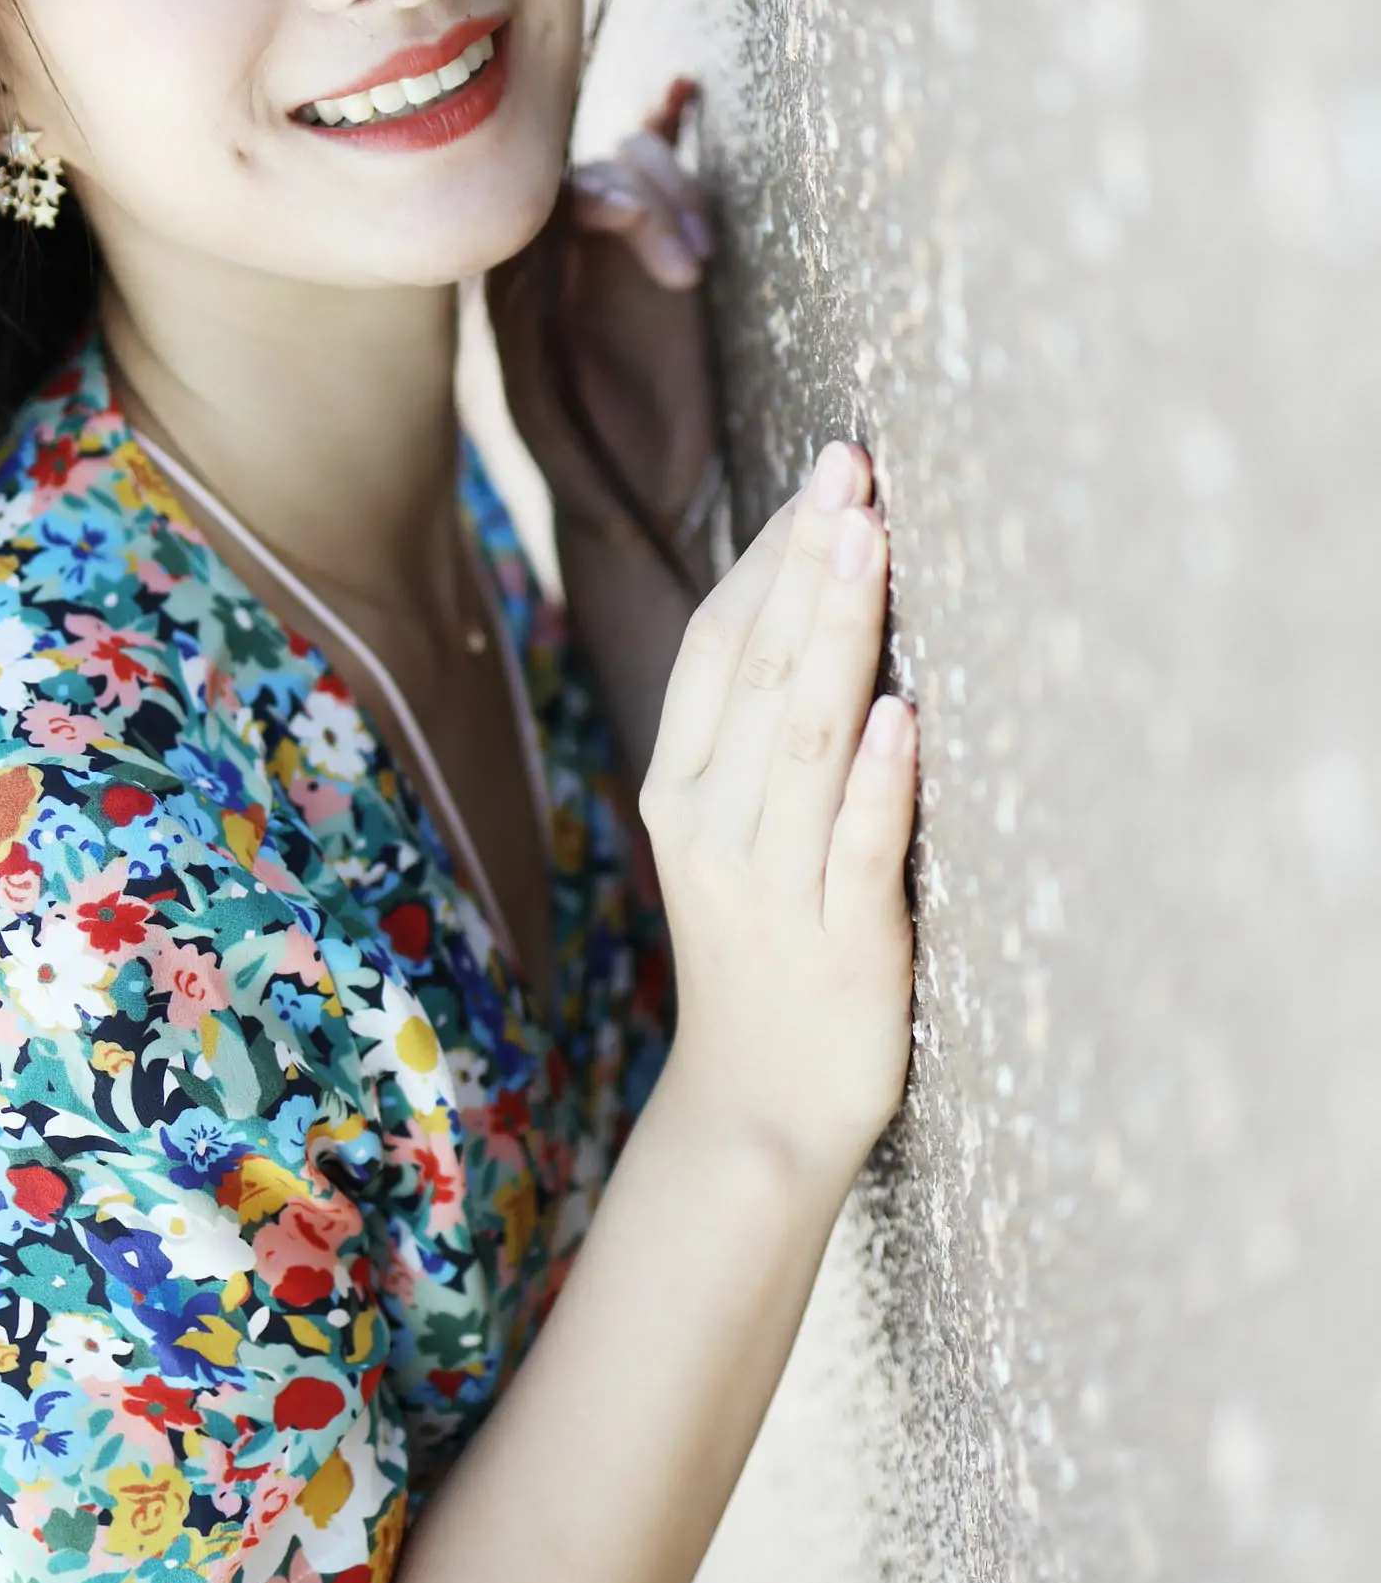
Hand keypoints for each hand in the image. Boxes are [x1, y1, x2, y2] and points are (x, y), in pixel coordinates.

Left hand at [487, 78, 720, 548]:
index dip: (606, 205)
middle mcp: (557, 249)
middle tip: (691, 271)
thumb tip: (534, 260)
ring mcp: (610, 242)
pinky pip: (656, 166)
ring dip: (678, 194)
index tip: (665, 258)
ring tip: (701, 260)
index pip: (547, 201)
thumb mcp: (551, 410)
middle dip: (653, 204)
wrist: (639, 493)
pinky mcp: (661, 246)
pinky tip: (682, 93)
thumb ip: (533, 336)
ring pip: (635, 165)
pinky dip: (667, 127)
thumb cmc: (593, 466)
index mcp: (515, 282)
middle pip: (596, 170)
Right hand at [639, 441, 916, 1189]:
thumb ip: (758, 731)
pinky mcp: (840, 947)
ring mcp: (772, 888)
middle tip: (852, 472)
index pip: (717, 647)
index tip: (827, 474)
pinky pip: (857, 850)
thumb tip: (811, 597)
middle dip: (809, 566)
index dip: (769, 556)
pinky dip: (879, 782)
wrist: (757, 1110)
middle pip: (759, 674)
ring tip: (869, 545)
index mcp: (680, 790)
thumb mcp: (733, 832)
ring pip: (806, 742)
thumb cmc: (766, 952)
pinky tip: (901, 715)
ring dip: (839, 636)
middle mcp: (711, 828)